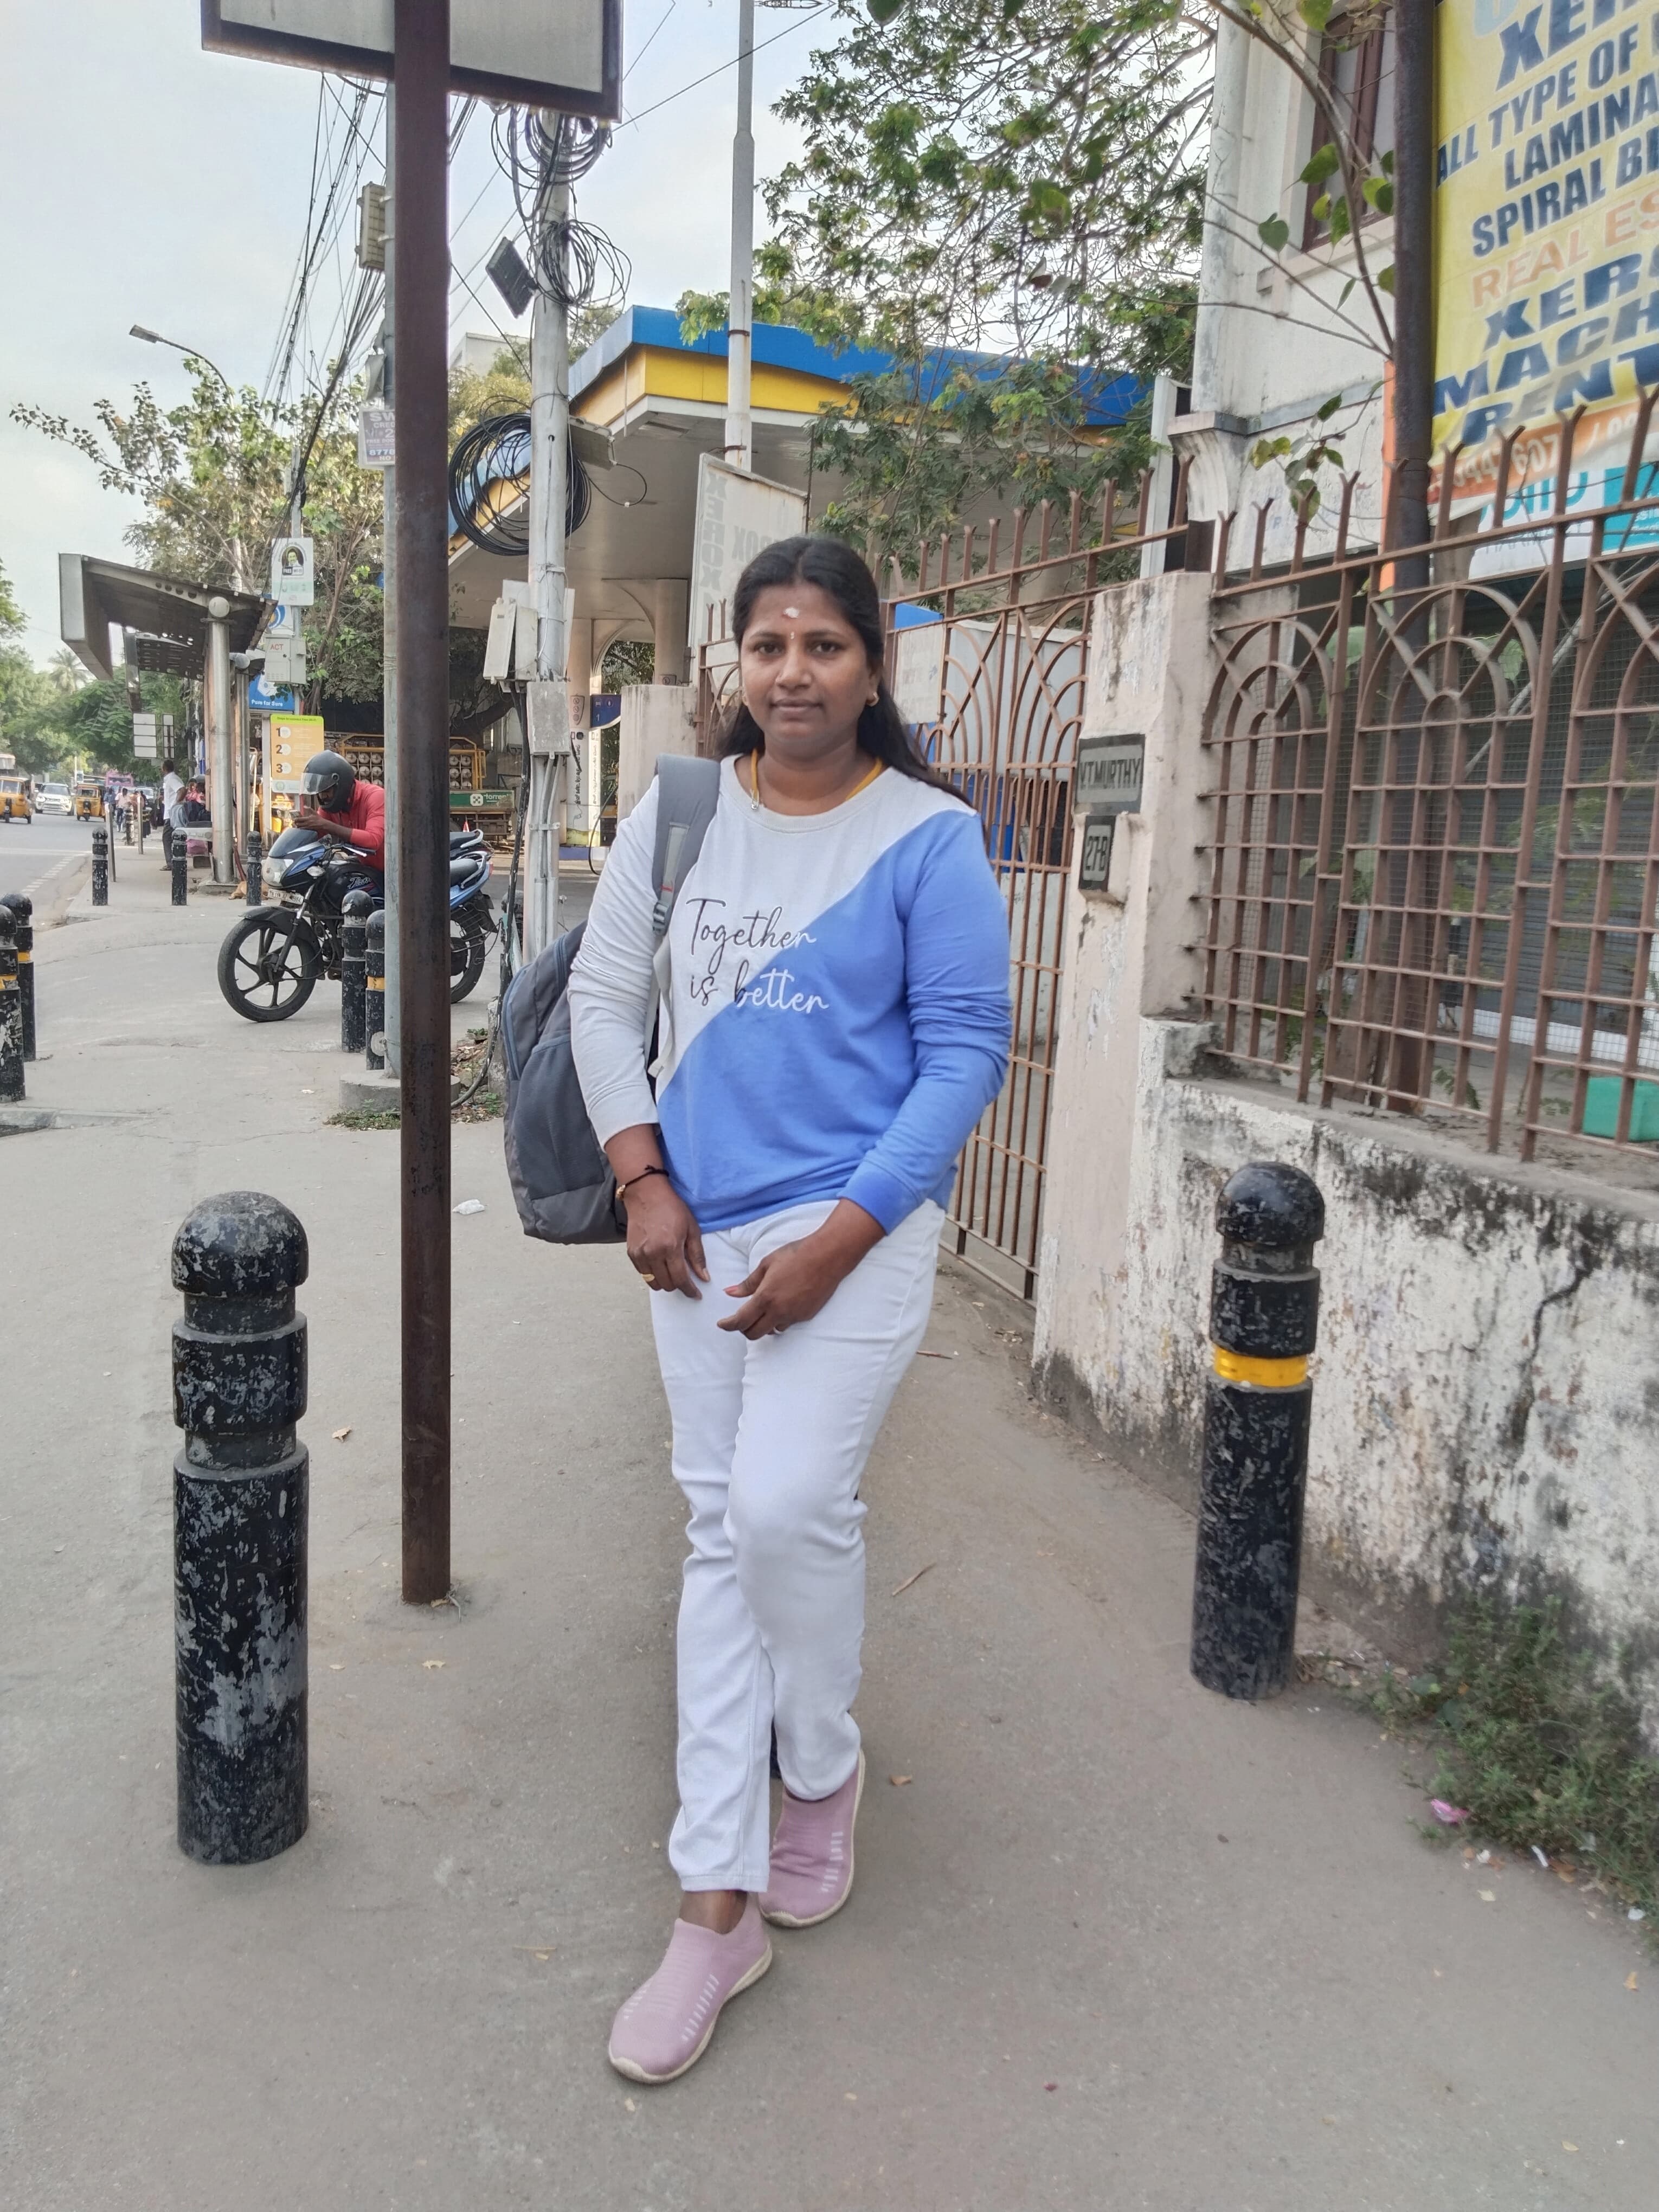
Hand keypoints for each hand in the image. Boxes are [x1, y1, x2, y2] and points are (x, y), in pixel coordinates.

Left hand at [291, 810, 335, 834]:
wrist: (323, 825)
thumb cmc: (319, 819)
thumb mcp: (314, 812)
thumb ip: (309, 809)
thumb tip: (304, 806)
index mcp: (307, 819)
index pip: (298, 819)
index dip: (295, 819)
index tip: (295, 818)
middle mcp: (307, 823)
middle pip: (298, 824)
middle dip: (295, 823)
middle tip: (295, 822)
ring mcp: (307, 827)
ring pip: (300, 827)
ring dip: (298, 826)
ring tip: (297, 824)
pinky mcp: (309, 830)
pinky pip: (303, 830)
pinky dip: (301, 829)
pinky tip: (301, 827)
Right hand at [625, 1175, 708, 1298]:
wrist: (646, 1194)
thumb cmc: (672, 1208)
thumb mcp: (691, 1229)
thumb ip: (697, 1255)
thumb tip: (703, 1277)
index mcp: (670, 1247)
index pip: (681, 1279)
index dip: (690, 1290)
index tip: (696, 1295)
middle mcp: (652, 1253)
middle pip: (667, 1284)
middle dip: (679, 1286)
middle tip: (686, 1281)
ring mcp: (639, 1254)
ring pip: (654, 1283)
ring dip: (665, 1282)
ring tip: (672, 1273)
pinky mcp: (631, 1253)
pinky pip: (643, 1274)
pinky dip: (653, 1275)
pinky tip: (660, 1266)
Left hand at [717, 1202, 882, 1337]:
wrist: (827, 1256)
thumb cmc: (796, 1255)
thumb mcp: (767, 1264)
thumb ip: (748, 1283)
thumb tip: (730, 1293)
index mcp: (765, 1297)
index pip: (740, 1321)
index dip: (728, 1325)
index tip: (722, 1324)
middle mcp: (779, 1311)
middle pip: (754, 1334)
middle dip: (743, 1329)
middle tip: (740, 1318)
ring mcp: (794, 1315)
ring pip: (772, 1331)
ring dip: (763, 1325)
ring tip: (763, 1311)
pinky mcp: (806, 1316)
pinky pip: (787, 1324)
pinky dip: (779, 1320)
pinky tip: (782, 1306)